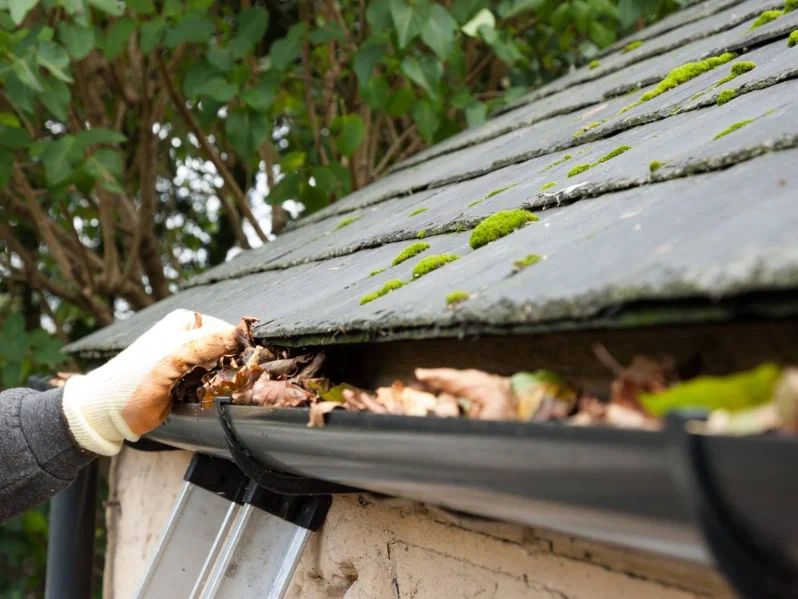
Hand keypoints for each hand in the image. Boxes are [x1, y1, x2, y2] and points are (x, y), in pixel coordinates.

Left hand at [63, 310, 238, 455]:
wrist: (108, 412)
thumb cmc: (133, 379)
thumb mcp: (174, 355)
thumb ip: (209, 342)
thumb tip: (243, 335)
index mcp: (188, 322)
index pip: (228, 330)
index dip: (240, 346)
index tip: (248, 363)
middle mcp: (192, 338)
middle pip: (228, 350)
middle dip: (233, 366)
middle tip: (232, 381)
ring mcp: (191, 362)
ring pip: (224, 370)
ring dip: (224, 382)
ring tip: (217, 390)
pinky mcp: (190, 384)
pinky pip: (213, 387)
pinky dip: (214, 393)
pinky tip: (209, 397)